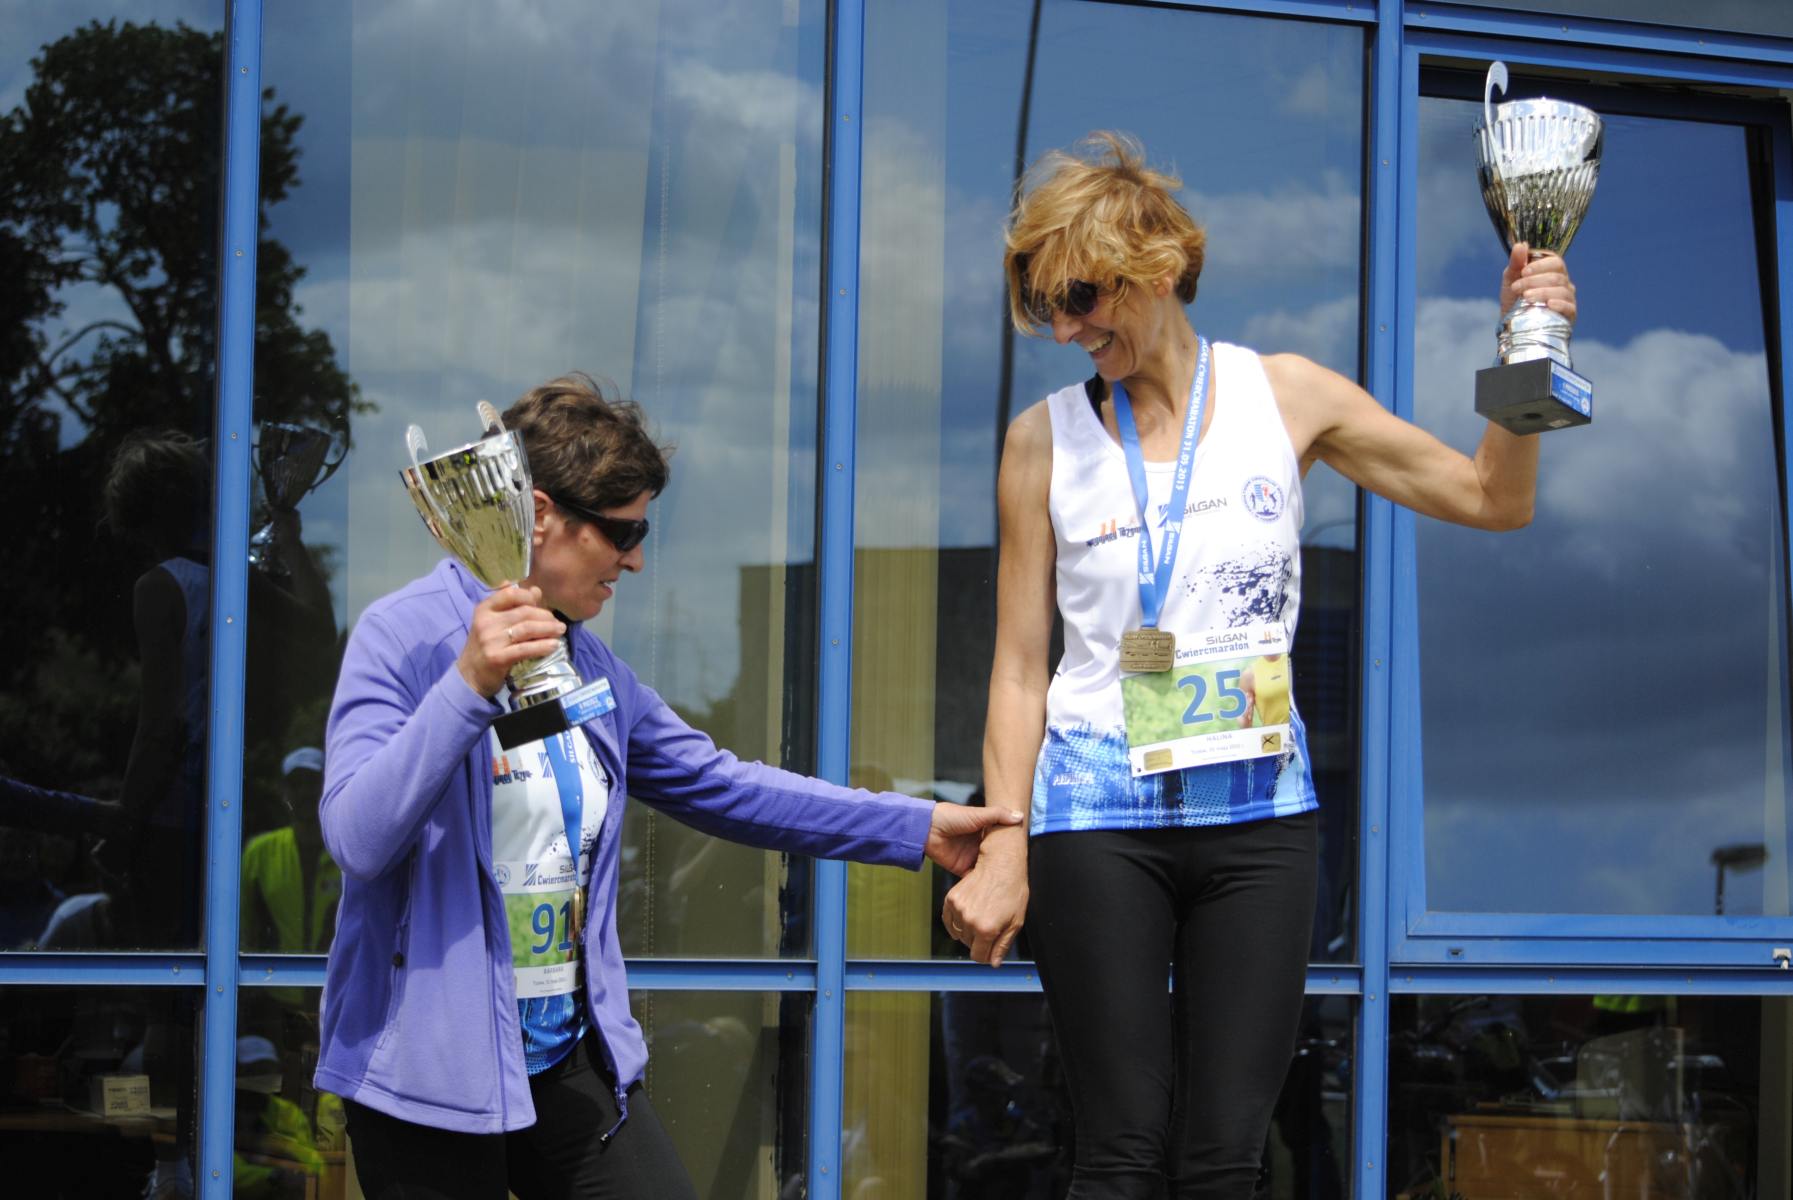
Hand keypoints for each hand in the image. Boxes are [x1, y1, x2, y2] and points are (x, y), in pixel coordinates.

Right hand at [456, 583, 565, 697]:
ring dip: (548, 629)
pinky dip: (542, 646)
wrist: (470, 675)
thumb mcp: (494, 622)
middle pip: (524, 612)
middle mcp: (486, 622)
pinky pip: (525, 649)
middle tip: (557, 623)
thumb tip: (536, 590)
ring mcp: (490, 640)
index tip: (542, 605)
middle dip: (545, 616)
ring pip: (527, 629)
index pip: (510, 594)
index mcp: (484, 609)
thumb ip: (514, 605)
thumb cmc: (486, 645)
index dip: (530, 597)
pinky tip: (554, 645)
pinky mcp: (497, 658)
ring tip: (560, 631)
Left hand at [924, 802, 1023, 875]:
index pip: (1002, 842)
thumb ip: (998, 815)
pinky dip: (981, 884)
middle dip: (1005, 864)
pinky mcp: (961, 869)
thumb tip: (1019, 816)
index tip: (1023, 853)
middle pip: (996, 858)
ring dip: (994, 875)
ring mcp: (971, 858)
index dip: (1012, 847)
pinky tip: (991, 887)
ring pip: (987, 870)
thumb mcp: (978, 813)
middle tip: (1019, 871)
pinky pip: (974, 879)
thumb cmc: (950, 817)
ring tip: (1009, 882)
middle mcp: (979, 846)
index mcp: (984, 832)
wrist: (927, 828)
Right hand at [942, 838, 1027, 966]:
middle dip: (979, 940)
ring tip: (980, 916)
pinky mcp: (951, 899)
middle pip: (969, 945)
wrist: (1001, 865)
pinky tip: (965, 917)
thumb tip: (993, 963)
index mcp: (987, 930)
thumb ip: (1003, 945)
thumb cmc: (1012, 891)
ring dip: (967, 930)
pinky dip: (955, 922)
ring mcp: (958, 910)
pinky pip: (948, 920)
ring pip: (959, 933)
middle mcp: (970, 921)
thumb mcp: (1016, 922)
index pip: (978, 956)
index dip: (985, 955)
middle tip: (990, 925)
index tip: (990, 950)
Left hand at [1500, 242, 1576, 322]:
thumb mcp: (1511, 280)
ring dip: (1542, 292)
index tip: (1523, 271)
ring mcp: (1568, 299)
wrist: (1513, 326)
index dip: (1540, 265)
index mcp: (1553, 272)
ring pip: (1561, 290)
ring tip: (1525, 297)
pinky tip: (1549, 305)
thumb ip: (1516, 263)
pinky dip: (1559, 304)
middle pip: (1556, 276)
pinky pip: (1569, 307)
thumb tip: (1520, 245)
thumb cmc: (1514, 300)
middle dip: (1534, 281)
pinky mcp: (1570, 314)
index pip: (1555, 262)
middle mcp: (1564, 283)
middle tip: (1516, 287)